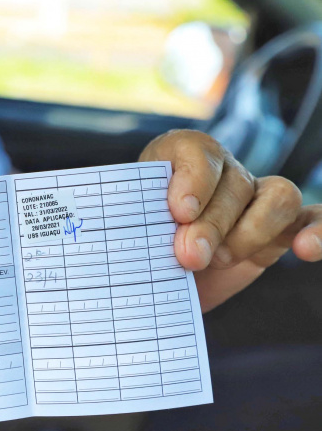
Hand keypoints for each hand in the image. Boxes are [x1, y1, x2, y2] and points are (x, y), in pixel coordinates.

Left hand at [140, 130, 321, 311]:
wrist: (150, 279)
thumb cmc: (134, 248)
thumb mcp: (127, 230)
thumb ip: (139, 224)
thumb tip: (168, 241)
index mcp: (178, 159)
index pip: (196, 151)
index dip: (193, 180)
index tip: (179, 211)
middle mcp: (223, 172)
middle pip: (235, 184)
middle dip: (212, 224)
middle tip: (189, 255)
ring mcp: (255, 200)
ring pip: (278, 197)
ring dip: (252, 231)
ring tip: (221, 259)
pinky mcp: (279, 230)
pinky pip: (310, 219)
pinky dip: (316, 231)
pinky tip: (306, 249)